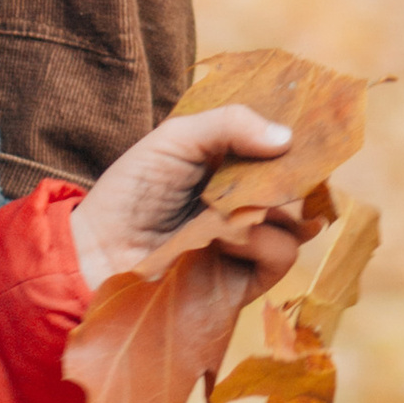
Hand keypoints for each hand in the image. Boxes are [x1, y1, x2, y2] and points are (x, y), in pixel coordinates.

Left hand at [70, 103, 311, 293]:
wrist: (100, 248)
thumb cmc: (133, 188)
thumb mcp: (177, 139)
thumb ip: (229, 124)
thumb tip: (287, 137)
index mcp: (236, 166)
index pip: (286, 152)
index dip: (296, 143)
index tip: (302, 131)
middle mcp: (250, 203)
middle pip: (300, 186)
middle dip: (288, 174)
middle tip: (266, 170)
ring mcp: (251, 241)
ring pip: (297, 221)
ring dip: (268, 209)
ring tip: (226, 207)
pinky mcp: (248, 278)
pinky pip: (281, 256)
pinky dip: (260, 241)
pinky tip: (225, 236)